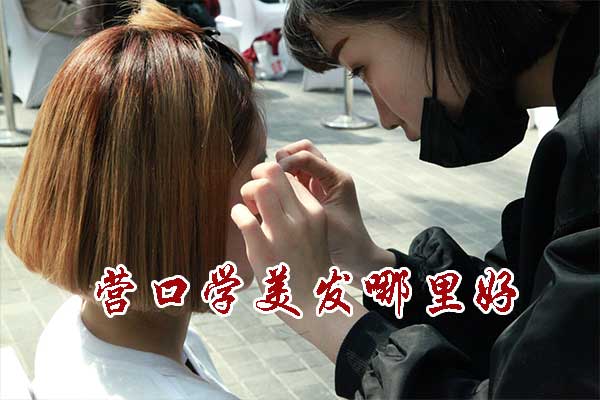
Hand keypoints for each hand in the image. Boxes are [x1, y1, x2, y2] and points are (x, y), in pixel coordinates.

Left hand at [231, 162, 366, 360]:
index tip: (266, 198)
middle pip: (273, 171)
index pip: (289, 175)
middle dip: (256, 177)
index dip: (271, 179)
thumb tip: (271, 187)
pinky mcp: (264, 250)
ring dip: (246, 193)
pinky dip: (237, 215)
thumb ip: (297, 211)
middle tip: (253, 196)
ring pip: (259, 188)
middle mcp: (301, 218)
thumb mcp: (312, 231)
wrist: (314, 303)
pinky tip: (241, 223)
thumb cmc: (307, 265)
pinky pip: (243, 216)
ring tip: (248, 210)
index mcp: (314, 211)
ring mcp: (283, 233)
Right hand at [276, 140, 394, 279]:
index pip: (306, 155)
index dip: (285, 163)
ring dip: (281, 171)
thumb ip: (300, 202)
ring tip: (268, 187)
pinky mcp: (314, 194)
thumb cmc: (344, 243)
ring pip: (297, 162)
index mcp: (337, 179)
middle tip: (268, 178)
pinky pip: (295, 178)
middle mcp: (330, 176)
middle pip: (301, 151)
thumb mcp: (322, 220)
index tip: (269, 179)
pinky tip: (272, 196)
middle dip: (282, 159)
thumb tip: (271, 182)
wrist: (356, 258)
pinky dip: (283, 182)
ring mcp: (321, 184)